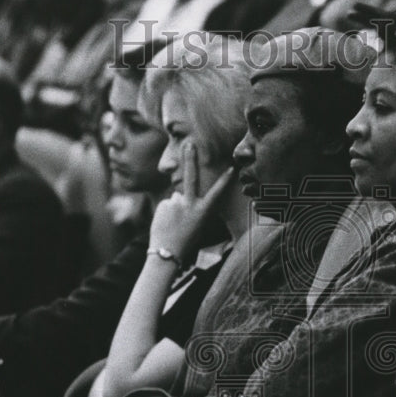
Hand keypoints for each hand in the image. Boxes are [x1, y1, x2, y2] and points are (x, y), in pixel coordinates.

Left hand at [149, 143, 234, 262]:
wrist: (167, 254)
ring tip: (174, 223)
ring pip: (177, 197)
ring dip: (176, 206)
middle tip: (189, 143)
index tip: (232, 168)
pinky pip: (167, 204)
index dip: (225, 181)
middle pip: (190, 177)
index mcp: (202, 212)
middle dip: (190, 158)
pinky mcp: (163, 204)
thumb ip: (189, 205)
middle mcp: (189, 205)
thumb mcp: (197, 224)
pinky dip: (167, 211)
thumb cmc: (186, 241)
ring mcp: (175, 203)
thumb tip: (177, 191)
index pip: (216, 193)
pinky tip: (167, 223)